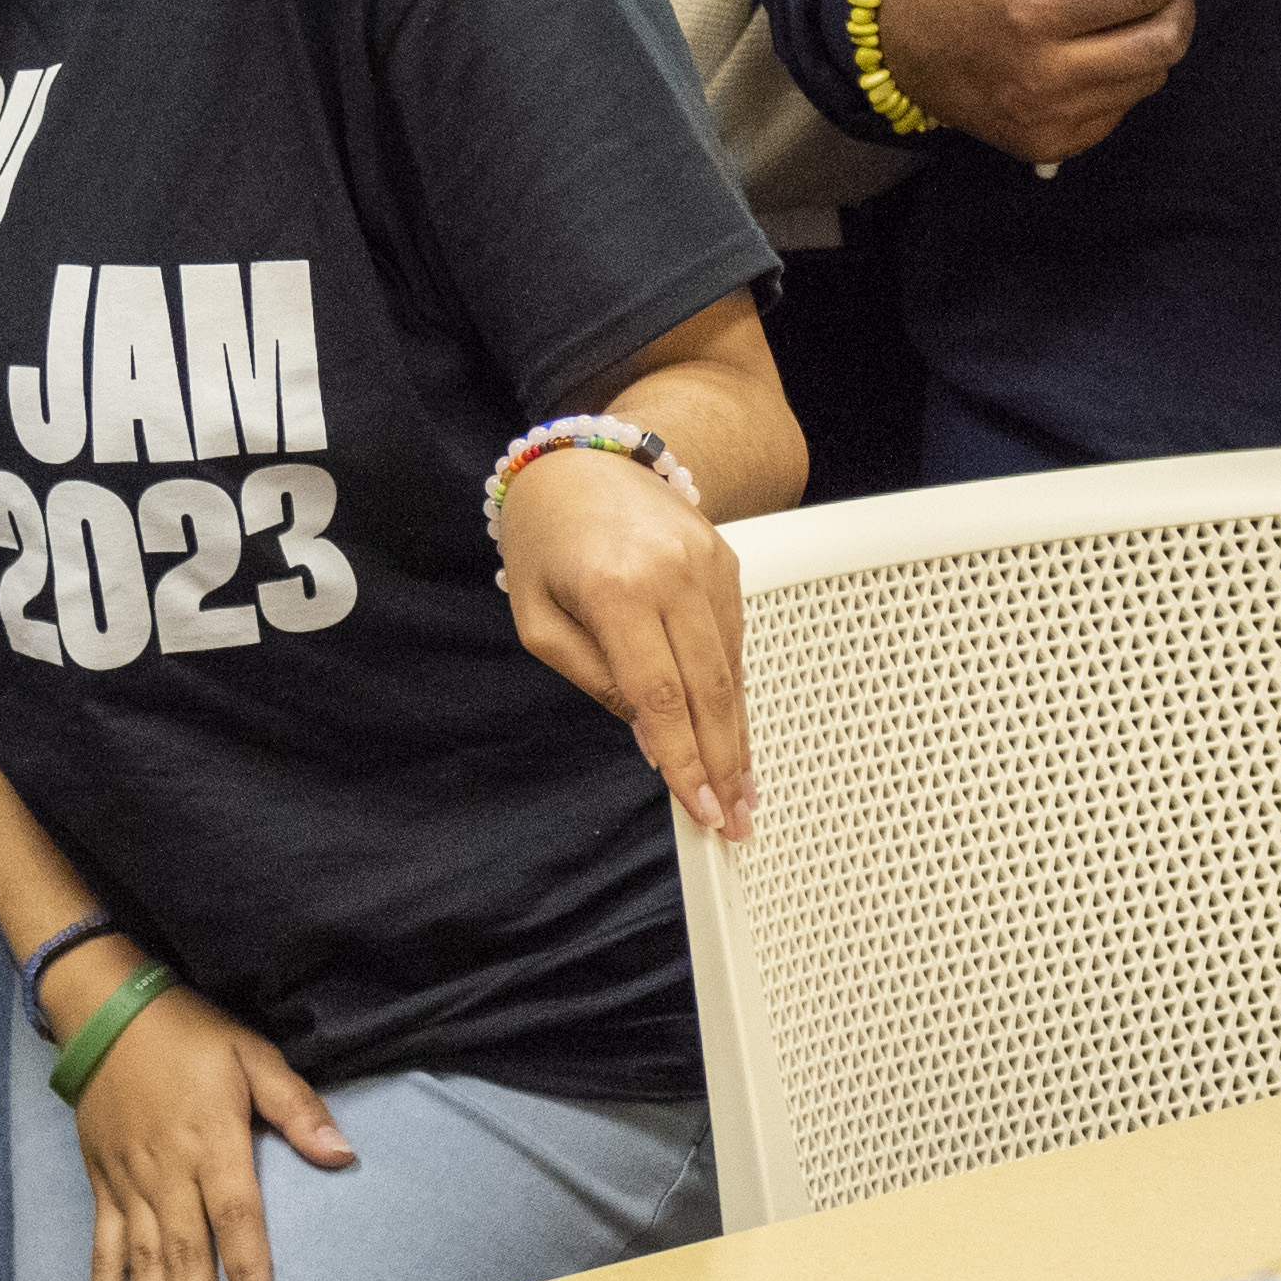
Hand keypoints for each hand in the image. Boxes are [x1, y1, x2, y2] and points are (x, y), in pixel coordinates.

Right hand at [70, 972, 349, 1280]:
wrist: (106, 1009)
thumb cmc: (189, 1032)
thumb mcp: (253, 1055)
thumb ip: (298, 1108)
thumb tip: (344, 1154)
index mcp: (212, 1141)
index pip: (234, 1220)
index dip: (246, 1275)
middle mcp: (167, 1170)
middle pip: (183, 1254)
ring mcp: (129, 1182)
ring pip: (139, 1263)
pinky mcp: (101, 1186)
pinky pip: (100, 1254)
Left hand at [497, 443, 752, 836]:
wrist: (582, 459)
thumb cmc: (546, 541)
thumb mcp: (538, 619)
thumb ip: (592, 679)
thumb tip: (648, 736)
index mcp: (616, 589)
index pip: (658, 696)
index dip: (683, 759)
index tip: (698, 808)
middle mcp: (673, 574)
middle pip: (709, 690)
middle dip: (724, 764)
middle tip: (735, 821)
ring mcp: (708, 564)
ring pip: (731, 669)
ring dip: (739, 736)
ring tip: (743, 792)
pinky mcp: (726, 560)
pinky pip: (734, 639)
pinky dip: (735, 691)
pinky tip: (735, 732)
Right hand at [874, 0, 1205, 166]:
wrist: (903, 42)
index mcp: (1035, 11)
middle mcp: (1045, 75)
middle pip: (1161, 45)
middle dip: (1181, 3)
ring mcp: (1049, 118)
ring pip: (1149, 79)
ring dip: (1153, 40)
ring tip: (1123, 15)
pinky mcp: (1049, 146)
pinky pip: (1121, 110)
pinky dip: (1124, 76)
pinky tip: (1095, 53)